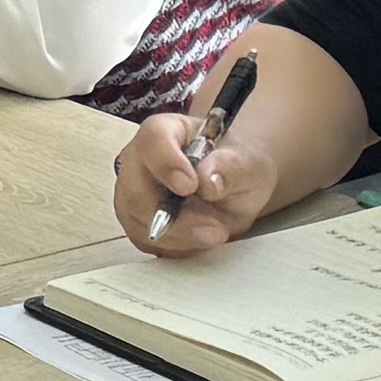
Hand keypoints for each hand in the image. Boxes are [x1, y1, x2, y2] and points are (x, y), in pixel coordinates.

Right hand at [113, 105, 292, 258]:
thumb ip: (230, 167)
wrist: (234, 187)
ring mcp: (133, 194)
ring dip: (179, 237)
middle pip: (135, 189)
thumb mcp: (247, 162)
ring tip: (216, 234)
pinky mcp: (137, 224)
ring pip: (137, 221)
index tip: (191, 186)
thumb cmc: (236, 165)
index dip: (167, 164)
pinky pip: (147, 242)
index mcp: (164, 132)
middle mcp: (139, 161)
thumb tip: (207, 181)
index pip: (152, 141)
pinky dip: (176, 248)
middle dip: (175, 217)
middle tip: (215, 229)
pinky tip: (202, 240)